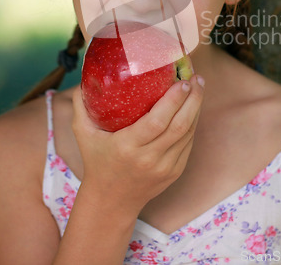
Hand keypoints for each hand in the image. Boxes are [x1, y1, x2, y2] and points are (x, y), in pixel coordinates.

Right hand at [71, 75, 203, 213]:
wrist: (111, 202)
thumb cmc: (97, 162)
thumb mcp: (84, 135)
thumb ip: (82, 107)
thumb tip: (84, 79)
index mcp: (127, 147)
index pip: (157, 122)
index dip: (173, 100)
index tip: (182, 81)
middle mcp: (149, 159)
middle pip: (179, 125)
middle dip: (192, 99)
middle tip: (196, 78)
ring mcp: (165, 167)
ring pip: (188, 133)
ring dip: (196, 108)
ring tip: (198, 87)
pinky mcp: (175, 172)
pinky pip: (189, 143)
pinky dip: (193, 122)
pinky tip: (193, 107)